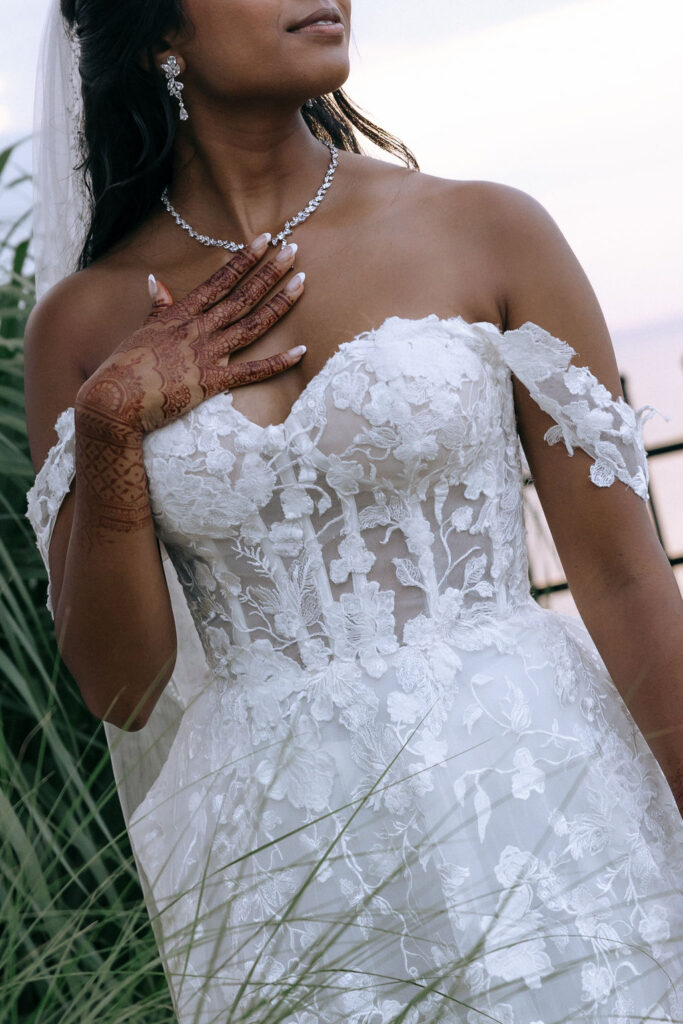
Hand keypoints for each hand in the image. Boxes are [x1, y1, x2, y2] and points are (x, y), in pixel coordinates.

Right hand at [75, 235, 305, 439]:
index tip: (265, 239)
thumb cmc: (124, 366)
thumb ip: (157, 305)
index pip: (220, 280)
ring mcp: (208, 354)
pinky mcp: (213, 382)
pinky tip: (302, 351)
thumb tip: (155, 281)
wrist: (115, 398)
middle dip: (269, 272)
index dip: (244, 259)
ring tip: (301, 283)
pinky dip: (279, 362)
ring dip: (279, 303)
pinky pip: (253, 371)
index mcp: (182, 314)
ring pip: (252, 325)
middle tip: (293, 250)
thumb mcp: (141, 329)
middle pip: (242, 296)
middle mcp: (199, 329)